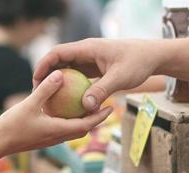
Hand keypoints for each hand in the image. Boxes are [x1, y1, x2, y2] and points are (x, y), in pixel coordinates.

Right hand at [0, 70, 112, 156]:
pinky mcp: (44, 138)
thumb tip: (60, 74)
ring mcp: (51, 139)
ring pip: (73, 130)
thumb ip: (45, 90)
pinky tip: (66, 109)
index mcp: (58, 130)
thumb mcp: (29, 104)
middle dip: (97, 119)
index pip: (86, 125)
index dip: (100, 116)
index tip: (111, 107)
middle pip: (84, 129)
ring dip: (84, 120)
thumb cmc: (12, 126)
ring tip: (90, 106)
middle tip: (106, 105)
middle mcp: (58, 137)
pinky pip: (63, 129)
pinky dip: (70, 120)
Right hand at [33, 39, 162, 111]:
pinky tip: (68, 104)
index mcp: (88, 48)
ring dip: (58, 83)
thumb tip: (85, 106)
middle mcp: (86, 52)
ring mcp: (90, 60)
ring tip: (49, 100)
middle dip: (46, 76)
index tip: (35, 80)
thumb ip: (102, 91)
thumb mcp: (120, 78)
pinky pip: (79, 77)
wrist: (153, 57)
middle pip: (59, 61)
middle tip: (37, 93)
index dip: (43, 65)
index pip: (58, 53)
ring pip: (68, 70)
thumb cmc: (138, 63)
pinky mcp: (96, 68)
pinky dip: (72, 88)